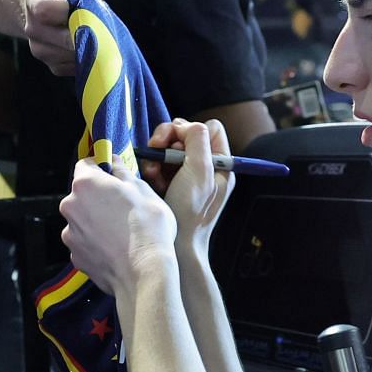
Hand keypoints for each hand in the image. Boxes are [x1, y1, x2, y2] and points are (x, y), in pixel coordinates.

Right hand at [22, 0, 96, 73]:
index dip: (68, 10)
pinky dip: (87, 57)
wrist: (39, 1)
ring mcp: (40, 49)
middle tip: (102, 22)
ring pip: (70, 56)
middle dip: (88, 31)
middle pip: (63, 39)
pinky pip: (74, 67)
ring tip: (95, 28)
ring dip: (89, 45)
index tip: (84, 2)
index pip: (45, 11)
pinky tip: (89, 41)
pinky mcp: (52, 64)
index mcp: (34, 1)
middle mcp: (33, 29)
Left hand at [59, 159, 176, 296]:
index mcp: (86, 184)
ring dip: (97, 221)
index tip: (110, 173)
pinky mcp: (75, 256)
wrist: (143, 272)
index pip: (85, 165)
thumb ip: (123, 173)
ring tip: (122, 231)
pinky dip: (97, 242)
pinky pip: (85, 242)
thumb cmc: (146, 228)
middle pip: (82, 195)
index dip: (100, 167)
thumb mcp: (143, 190)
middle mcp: (71, 206)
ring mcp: (70, 233)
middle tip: (123, 205)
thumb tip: (115, 164)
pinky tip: (116, 247)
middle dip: (99, 197)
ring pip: (83, 220)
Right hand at [138, 119, 234, 247]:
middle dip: (168, 140)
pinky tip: (150, 180)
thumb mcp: (200, 172)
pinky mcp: (170, 184)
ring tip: (152, 172)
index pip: (210, 127)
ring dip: (157, 156)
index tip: (177, 144)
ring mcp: (187, 176)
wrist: (176, 245)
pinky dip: (152, 169)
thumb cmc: (191, 212)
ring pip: (169, 148)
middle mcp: (206, 167)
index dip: (191, 130)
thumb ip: (198, 142)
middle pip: (186, 135)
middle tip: (155, 148)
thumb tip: (185, 126)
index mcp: (222, 164)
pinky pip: (159, 165)